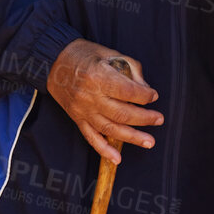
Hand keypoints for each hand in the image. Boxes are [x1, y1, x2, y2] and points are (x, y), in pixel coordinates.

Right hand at [47, 39, 161, 164]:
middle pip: (122, 113)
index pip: (128, 92)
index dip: (144, 95)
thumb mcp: (111, 54)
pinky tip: (117, 158)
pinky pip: (91, 137)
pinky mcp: (77, 119)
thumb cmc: (86, 55)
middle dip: (144, 118)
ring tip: (149, 142)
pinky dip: (104, 150)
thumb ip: (131, 70)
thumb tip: (146, 89)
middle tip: (159, 119)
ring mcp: (82, 110)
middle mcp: (90, 96)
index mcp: (99, 77)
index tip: (153, 95)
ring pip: (110, 129)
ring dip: (132, 137)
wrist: (54, 63)